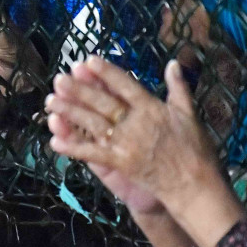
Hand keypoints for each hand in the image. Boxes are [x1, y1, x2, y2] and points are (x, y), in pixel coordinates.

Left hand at [45, 58, 221, 215]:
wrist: (196, 186)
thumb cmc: (195, 150)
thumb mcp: (190, 114)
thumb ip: (178, 88)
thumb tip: (172, 62)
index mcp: (153, 109)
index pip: (126, 86)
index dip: (106, 73)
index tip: (88, 61)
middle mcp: (137, 124)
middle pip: (103, 103)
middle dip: (79, 90)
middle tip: (59, 78)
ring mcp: (126, 144)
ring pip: (93, 124)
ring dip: (70, 113)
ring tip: (50, 101)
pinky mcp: (120, 163)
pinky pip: (93, 154)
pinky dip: (73, 147)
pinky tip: (54, 141)